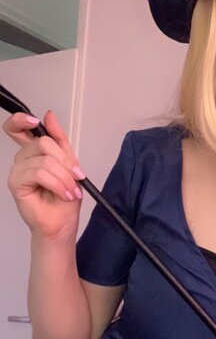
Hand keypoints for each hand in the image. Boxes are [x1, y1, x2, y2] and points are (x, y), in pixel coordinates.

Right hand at [3, 110, 84, 239]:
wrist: (62, 224)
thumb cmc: (64, 199)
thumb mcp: (69, 164)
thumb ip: (59, 140)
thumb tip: (49, 115)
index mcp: (33, 152)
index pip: (17, 127)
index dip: (22, 119)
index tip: (37, 121)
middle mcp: (22, 159)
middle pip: (42, 142)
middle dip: (65, 161)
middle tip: (76, 177)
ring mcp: (17, 170)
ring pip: (44, 160)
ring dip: (64, 177)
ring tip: (72, 191)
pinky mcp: (16, 183)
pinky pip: (39, 173)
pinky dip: (57, 183)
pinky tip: (64, 193)